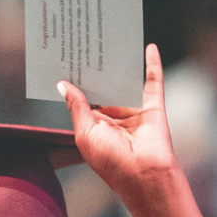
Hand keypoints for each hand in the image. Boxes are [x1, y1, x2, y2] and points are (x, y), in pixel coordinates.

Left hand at [59, 44, 179, 196]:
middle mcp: (115, 120)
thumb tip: (63, 85)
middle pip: (105, 90)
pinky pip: (152, 82)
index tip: (66, 63)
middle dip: (96, 71)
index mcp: (95, 128)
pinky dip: (152, 65)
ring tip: (109, 41)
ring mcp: (134, 113)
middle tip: (85, 46)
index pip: (84, 101)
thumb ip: (77, 108)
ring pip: (125, 84)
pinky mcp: (153, 108)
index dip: (76, 84)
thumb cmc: (111, 161)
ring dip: (119, 66)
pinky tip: (149, 47)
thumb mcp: (85, 134)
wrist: (144, 175)